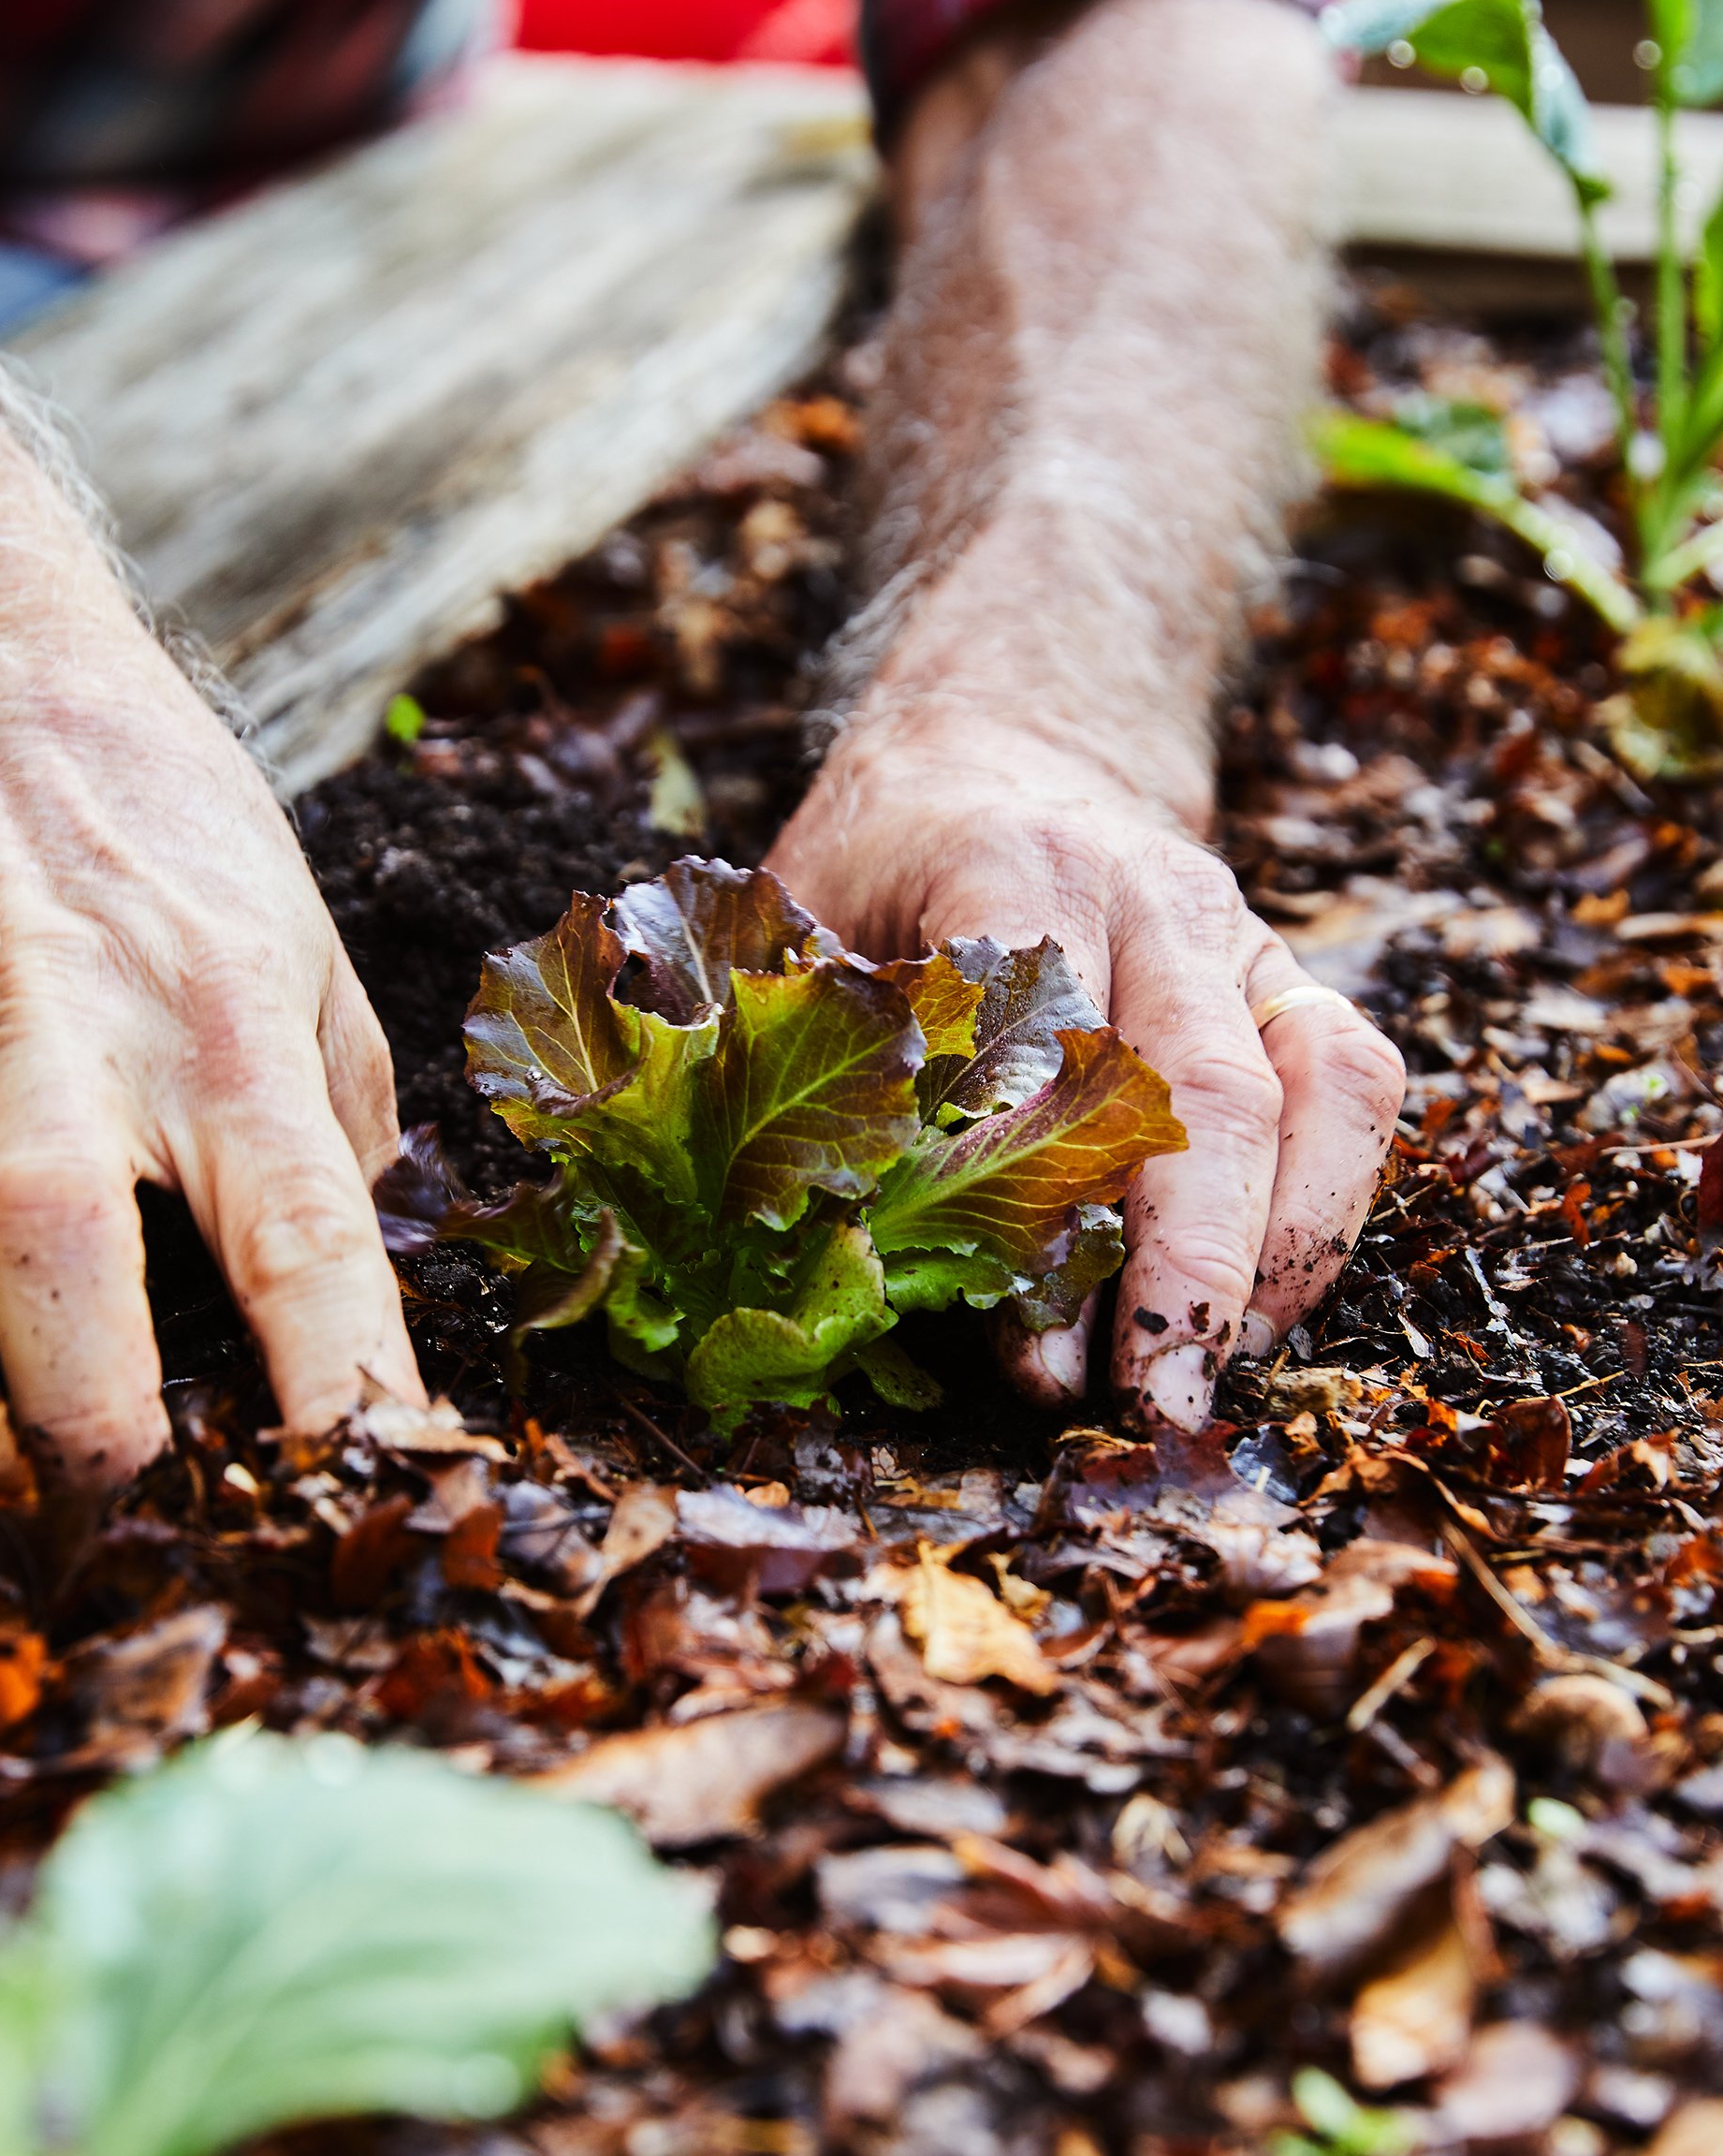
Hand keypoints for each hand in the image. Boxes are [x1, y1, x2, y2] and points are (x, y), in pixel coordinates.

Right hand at [0, 601, 422, 1479]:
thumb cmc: (160, 826)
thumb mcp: (306, 944)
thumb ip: (345, 1115)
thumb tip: (366, 1280)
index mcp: (228, 1027)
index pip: (303, 1234)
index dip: (339, 1380)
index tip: (368, 1497)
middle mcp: (68, 1039)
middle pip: (64, 1253)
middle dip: (88, 1427)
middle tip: (124, 1556)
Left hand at [769, 719, 1404, 1425]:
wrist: (1002, 749)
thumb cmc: (879, 865)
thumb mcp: (798, 923)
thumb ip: (805, 1057)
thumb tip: (810, 1249)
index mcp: (1013, 866)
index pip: (1056, 1043)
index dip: (1046, 1200)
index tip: (1027, 1340)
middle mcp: (1151, 894)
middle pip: (1209, 1086)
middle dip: (1189, 1267)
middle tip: (1154, 1406)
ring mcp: (1240, 934)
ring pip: (1318, 1087)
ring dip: (1281, 1253)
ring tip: (1218, 1379)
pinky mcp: (1291, 977)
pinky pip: (1356, 1086)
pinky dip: (1327, 1209)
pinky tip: (1259, 1315)